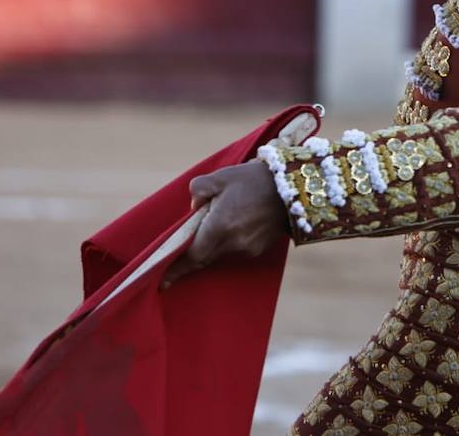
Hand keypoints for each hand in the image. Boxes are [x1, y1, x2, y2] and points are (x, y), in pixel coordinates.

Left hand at [161, 160, 288, 287]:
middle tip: (175, 262)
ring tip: (220, 220)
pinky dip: (230, 240)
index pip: (192, 254)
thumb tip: (194, 208)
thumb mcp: (222, 176)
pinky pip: (236, 248)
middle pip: (204, 257)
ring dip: (213, 243)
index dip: (176, 267)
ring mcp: (247, 247)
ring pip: (220, 252)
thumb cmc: (255, 179)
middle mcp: (232, 242)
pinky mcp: (259, 248)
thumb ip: (198, 190)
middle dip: (190, 257)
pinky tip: (238, 222)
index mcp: (219, 226)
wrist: (295, 187)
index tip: (162, 281)